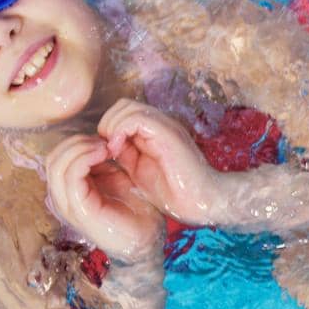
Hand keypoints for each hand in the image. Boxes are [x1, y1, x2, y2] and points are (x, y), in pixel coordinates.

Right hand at [44, 134, 164, 264]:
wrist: (149, 239)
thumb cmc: (136, 210)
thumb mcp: (117, 178)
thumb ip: (102, 163)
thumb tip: (98, 140)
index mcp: (71, 190)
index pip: (58, 157)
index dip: (78, 142)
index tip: (105, 139)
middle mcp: (64, 198)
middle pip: (53, 159)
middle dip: (77, 142)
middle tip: (104, 141)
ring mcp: (70, 206)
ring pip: (57, 165)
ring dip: (80, 148)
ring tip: (105, 147)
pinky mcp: (81, 211)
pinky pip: (70, 177)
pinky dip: (84, 159)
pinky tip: (105, 154)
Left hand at [98, 100, 232, 227]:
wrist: (202, 202)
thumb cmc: (175, 194)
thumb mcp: (139, 171)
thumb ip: (125, 154)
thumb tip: (105, 143)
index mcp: (155, 132)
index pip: (123, 112)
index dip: (109, 128)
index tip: (107, 153)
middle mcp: (162, 124)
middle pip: (123, 105)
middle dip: (107, 124)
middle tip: (108, 150)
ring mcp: (166, 126)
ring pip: (127, 107)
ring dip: (112, 126)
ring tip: (112, 150)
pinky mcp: (167, 133)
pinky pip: (136, 118)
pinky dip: (120, 130)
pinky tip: (117, 150)